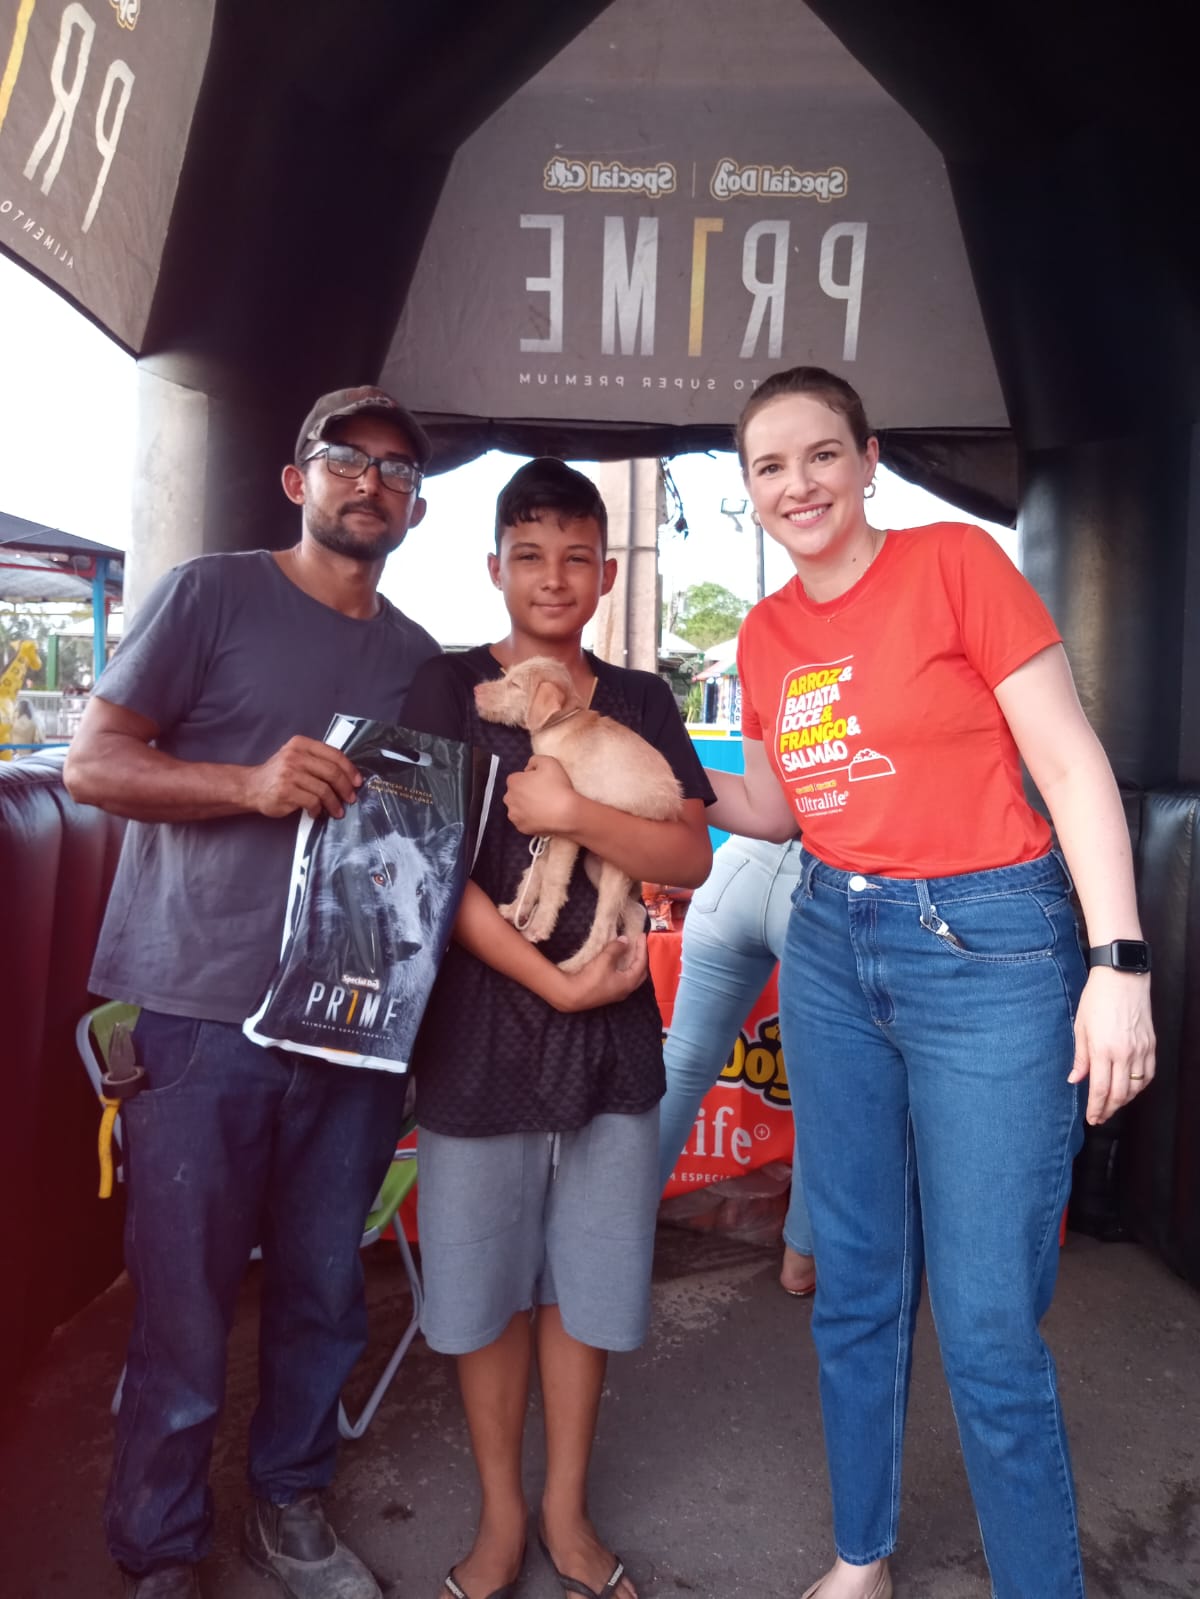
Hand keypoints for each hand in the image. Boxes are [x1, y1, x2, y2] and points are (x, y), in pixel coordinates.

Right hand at [241, 735, 361, 819]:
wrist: (251, 787)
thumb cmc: (279, 774)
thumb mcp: (296, 758)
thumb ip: (317, 760)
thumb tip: (348, 775)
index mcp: (301, 744)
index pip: (334, 755)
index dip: (349, 770)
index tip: (357, 782)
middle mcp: (295, 756)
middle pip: (332, 772)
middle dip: (345, 788)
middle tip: (351, 799)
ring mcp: (290, 774)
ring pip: (324, 790)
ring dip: (334, 803)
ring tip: (337, 811)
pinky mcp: (286, 791)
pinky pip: (312, 802)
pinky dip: (318, 810)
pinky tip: (316, 813)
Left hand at [504, 754, 579, 836]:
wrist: (567, 813)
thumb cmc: (558, 786)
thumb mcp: (549, 761)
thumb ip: (534, 760)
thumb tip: (528, 769)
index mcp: (513, 781)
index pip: (518, 778)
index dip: (530, 779)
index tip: (542, 782)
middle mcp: (509, 799)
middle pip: (515, 793)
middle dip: (525, 793)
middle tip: (543, 794)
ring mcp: (514, 815)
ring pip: (518, 808)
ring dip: (526, 806)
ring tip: (543, 807)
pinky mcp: (521, 828)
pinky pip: (524, 821)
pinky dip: (530, 819)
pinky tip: (543, 816)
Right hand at [551, 934, 648, 1011]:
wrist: (572, 996)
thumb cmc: (591, 979)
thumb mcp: (605, 960)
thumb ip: (616, 948)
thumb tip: (625, 940)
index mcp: (629, 982)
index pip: (641, 963)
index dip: (642, 948)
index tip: (641, 935)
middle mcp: (627, 989)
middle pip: (640, 971)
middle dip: (641, 957)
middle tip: (639, 944)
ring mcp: (618, 992)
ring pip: (632, 975)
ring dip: (633, 963)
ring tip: (631, 950)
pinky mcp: (609, 992)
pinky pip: (623, 978)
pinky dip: (625, 967)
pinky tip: (620, 961)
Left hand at [1069, 967, 1155, 1122]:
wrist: (1122, 978)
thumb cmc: (1097, 999)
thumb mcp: (1080, 1027)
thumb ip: (1080, 1056)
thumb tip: (1075, 1079)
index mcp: (1102, 1050)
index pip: (1100, 1090)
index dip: (1096, 1108)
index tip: (1092, 1118)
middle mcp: (1124, 1053)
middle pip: (1120, 1094)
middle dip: (1109, 1110)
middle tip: (1100, 1118)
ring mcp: (1141, 1050)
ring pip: (1136, 1087)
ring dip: (1124, 1100)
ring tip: (1112, 1105)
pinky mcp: (1151, 1045)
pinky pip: (1148, 1074)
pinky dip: (1139, 1086)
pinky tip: (1130, 1088)